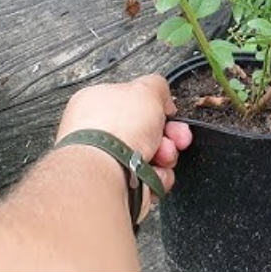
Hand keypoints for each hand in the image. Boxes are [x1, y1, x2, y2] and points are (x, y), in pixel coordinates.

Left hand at [56, 75, 192, 217]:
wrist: (105, 173)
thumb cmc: (114, 131)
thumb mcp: (146, 90)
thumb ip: (157, 86)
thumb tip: (163, 97)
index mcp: (96, 102)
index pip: (133, 103)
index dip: (157, 108)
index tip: (170, 113)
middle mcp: (98, 132)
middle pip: (146, 131)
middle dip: (167, 136)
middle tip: (174, 137)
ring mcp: (106, 160)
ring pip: (150, 156)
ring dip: (165, 156)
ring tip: (162, 156)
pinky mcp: (116, 184)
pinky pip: (147, 179)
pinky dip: (156, 177)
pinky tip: (152, 174)